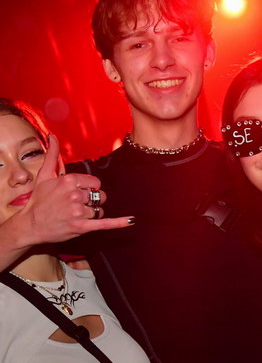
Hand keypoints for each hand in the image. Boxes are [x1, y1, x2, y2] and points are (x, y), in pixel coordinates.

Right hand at [18, 134, 133, 245]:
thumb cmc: (38, 200)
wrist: (29, 225)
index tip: (77, 193)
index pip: (95, 182)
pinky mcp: (81, 226)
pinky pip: (104, 223)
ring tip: (75, 216)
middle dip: (91, 201)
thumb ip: (52, 155)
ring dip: (92, 213)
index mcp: (69, 180)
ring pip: (99, 210)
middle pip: (99, 196)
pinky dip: (119, 223)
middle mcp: (75, 194)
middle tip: (75, 206)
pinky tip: (131, 221)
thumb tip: (53, 136)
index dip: (89, 188)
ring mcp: (78, 211)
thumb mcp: (44, 175)